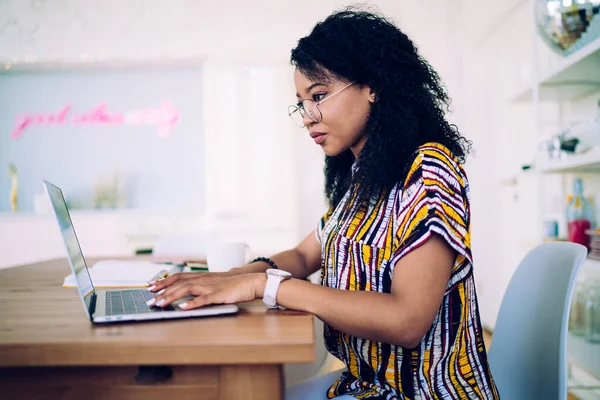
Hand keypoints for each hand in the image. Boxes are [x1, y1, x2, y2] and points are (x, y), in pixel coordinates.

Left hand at [147, 273, 266, 309]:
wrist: (250, 282)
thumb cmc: (232, 285)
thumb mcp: (213, 284)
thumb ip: (200, 287)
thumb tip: (185, 295)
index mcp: (201, 277)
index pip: (178, 277)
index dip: (164, 281)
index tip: (151, 287)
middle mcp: (203, 279)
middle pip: (179, 283)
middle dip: (163, 291)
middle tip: (151, 300)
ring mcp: (210, 287)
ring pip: (187, 289)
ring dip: (172, 296)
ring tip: (160, 304)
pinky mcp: (219, 295)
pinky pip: (204, 299)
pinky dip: (193, 303)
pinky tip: (183, 308)